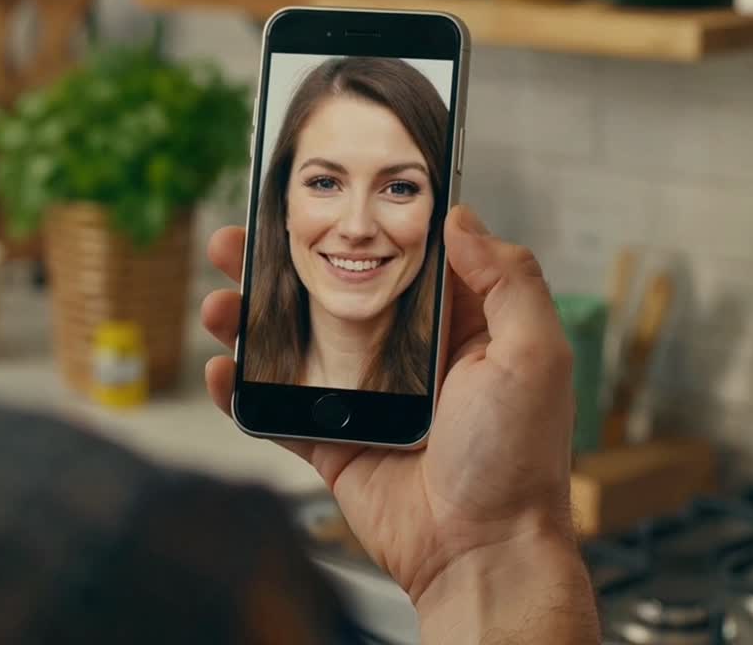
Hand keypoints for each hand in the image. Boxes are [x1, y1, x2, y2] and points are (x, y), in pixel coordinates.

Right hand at [200, 205, 594, 638]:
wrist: (482, 551)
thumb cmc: (518, 458)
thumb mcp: (533, 355)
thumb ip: (508, 280)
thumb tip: (459, 217)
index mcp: (455, 326)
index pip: (397, 259)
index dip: (355, 228)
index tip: (316, 200)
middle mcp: (405, 355)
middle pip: (329, 294)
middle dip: (278, 267)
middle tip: (238, 241)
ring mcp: (363, 398)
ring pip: (293, 345)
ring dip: (248, 322)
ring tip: (218, 304)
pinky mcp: (333, 442)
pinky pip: (278, 409)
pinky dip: (242, 392)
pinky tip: (220, 371)